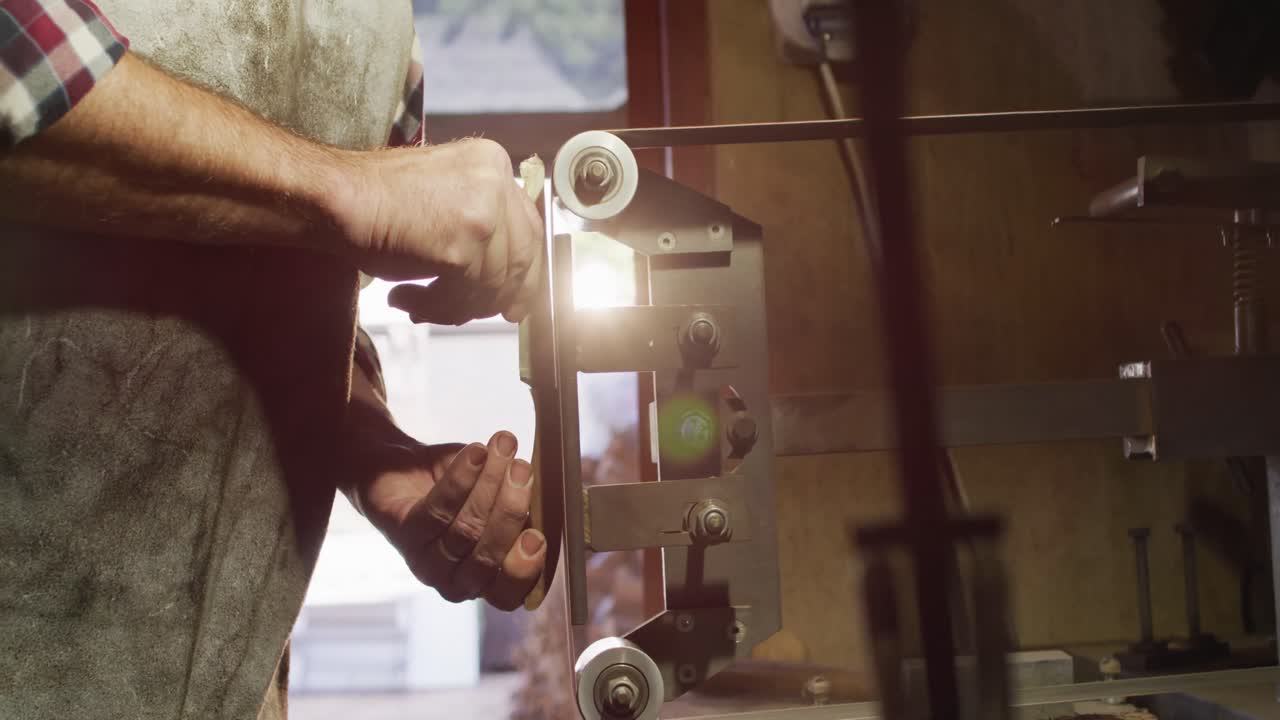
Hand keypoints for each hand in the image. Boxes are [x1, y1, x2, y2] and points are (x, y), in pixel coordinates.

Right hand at [333, 138, 542, 323]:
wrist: (336, 199)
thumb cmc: (378, 200)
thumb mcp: (443, 196)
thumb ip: (481, 225)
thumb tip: (505, 283)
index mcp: (492, 162)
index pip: (527, 228)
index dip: (524, 272)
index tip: (515, 301)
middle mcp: (495, 183)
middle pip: (516, 260)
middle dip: (493, 297)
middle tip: (472, 315)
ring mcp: (482, 215)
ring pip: (489, 286)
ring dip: (453, 305)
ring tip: (418, 303)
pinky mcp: (461, 248)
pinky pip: (463, 298)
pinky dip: (435, 308)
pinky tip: (406, 299)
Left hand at [349, 430, 546, 608]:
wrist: (404, 469)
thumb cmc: (462, 489)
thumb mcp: (500, 500)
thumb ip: (524, 508)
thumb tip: (550, 498)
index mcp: (485, 581)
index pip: (507, 595)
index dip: (523, 571)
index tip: (538, 536)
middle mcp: (454, 580)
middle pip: (486, 557)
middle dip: (510, 510)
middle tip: (523, 469)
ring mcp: (424, 560)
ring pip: (464, 530)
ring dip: (489, 484)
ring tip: (502, 448)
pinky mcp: (402, 532)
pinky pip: (437, 509)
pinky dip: (461, 478)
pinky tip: (475, 452)